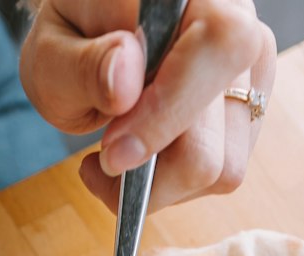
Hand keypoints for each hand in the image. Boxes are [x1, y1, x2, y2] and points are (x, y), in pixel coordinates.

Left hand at [20, 0, 275, 211]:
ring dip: (164, 184)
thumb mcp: (53, 51)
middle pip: (221, 127)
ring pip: (224, 166)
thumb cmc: (72, 39)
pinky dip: (176, 184)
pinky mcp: (247, 110)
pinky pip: (222, 172)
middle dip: (156, 170)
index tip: (115, 152)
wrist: (91, 42)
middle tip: (102, 163)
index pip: (218, 45)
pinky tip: (142, 161)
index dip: (170, 109)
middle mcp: (238, 22)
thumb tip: (126, 81)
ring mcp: (250, 71)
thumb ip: (85, 65)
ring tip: (117, 162)